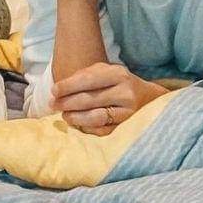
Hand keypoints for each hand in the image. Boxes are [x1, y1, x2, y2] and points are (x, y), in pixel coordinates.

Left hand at [51, 62, 167, 135]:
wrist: (150, 99)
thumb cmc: (118, 84)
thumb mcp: (105, 72)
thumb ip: (84, 77)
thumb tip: (58, 91)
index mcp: (118, 74)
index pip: (88, 80)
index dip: (67, 86)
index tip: (53, 91)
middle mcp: (125, 93)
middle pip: (89, 99)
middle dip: (66, 103)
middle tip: (53, 105)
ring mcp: (128, 112)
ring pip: (95, 117)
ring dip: (75, 117)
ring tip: (65, 115)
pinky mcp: (127, 127)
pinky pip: (102, 131)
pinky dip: (87, 128)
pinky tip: (78, 124)